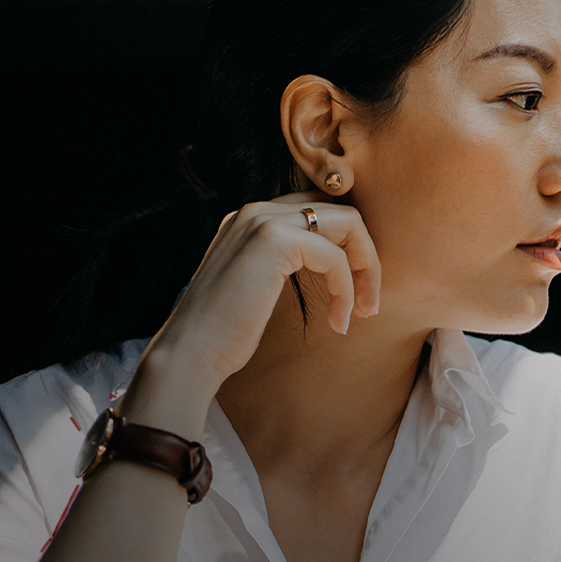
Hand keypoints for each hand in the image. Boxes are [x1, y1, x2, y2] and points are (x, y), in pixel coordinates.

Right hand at [148, 192, 381, 387]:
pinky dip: (346, 289)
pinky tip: (338, 322)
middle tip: (369, 304)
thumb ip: (287, 264)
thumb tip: (336, 262)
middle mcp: (257, 211)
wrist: (192, 352)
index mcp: (252, 219)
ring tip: (362, 312)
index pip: (321, 209)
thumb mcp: (261, 287)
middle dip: (366, 256)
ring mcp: (263, 221)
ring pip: (348, 224)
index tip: (356, 289)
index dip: (350, 245)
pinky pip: (335, 256)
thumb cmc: (226, 332)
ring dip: (366, 270)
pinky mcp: (273, 242)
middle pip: (341, 211)